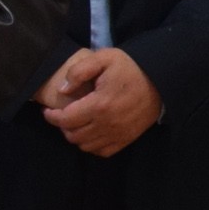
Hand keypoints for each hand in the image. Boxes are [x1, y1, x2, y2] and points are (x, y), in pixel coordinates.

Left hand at [39, 46, 164, 157]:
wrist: (161, 80)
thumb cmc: (131, 68)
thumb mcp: (104, 58)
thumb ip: (79, 71)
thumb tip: (63, 90)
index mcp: (99, 104)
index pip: (65, 119)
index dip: (51, 116)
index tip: (47, 110)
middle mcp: (107, 123)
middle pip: (73, 135)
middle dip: (62, 126)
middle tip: (63, 115)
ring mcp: (118, 134)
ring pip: (85, 146)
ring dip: (76, 136)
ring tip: (76, 123)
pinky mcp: (127, 138)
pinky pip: (102, 151)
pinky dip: (92, 145)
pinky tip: (91, 132)